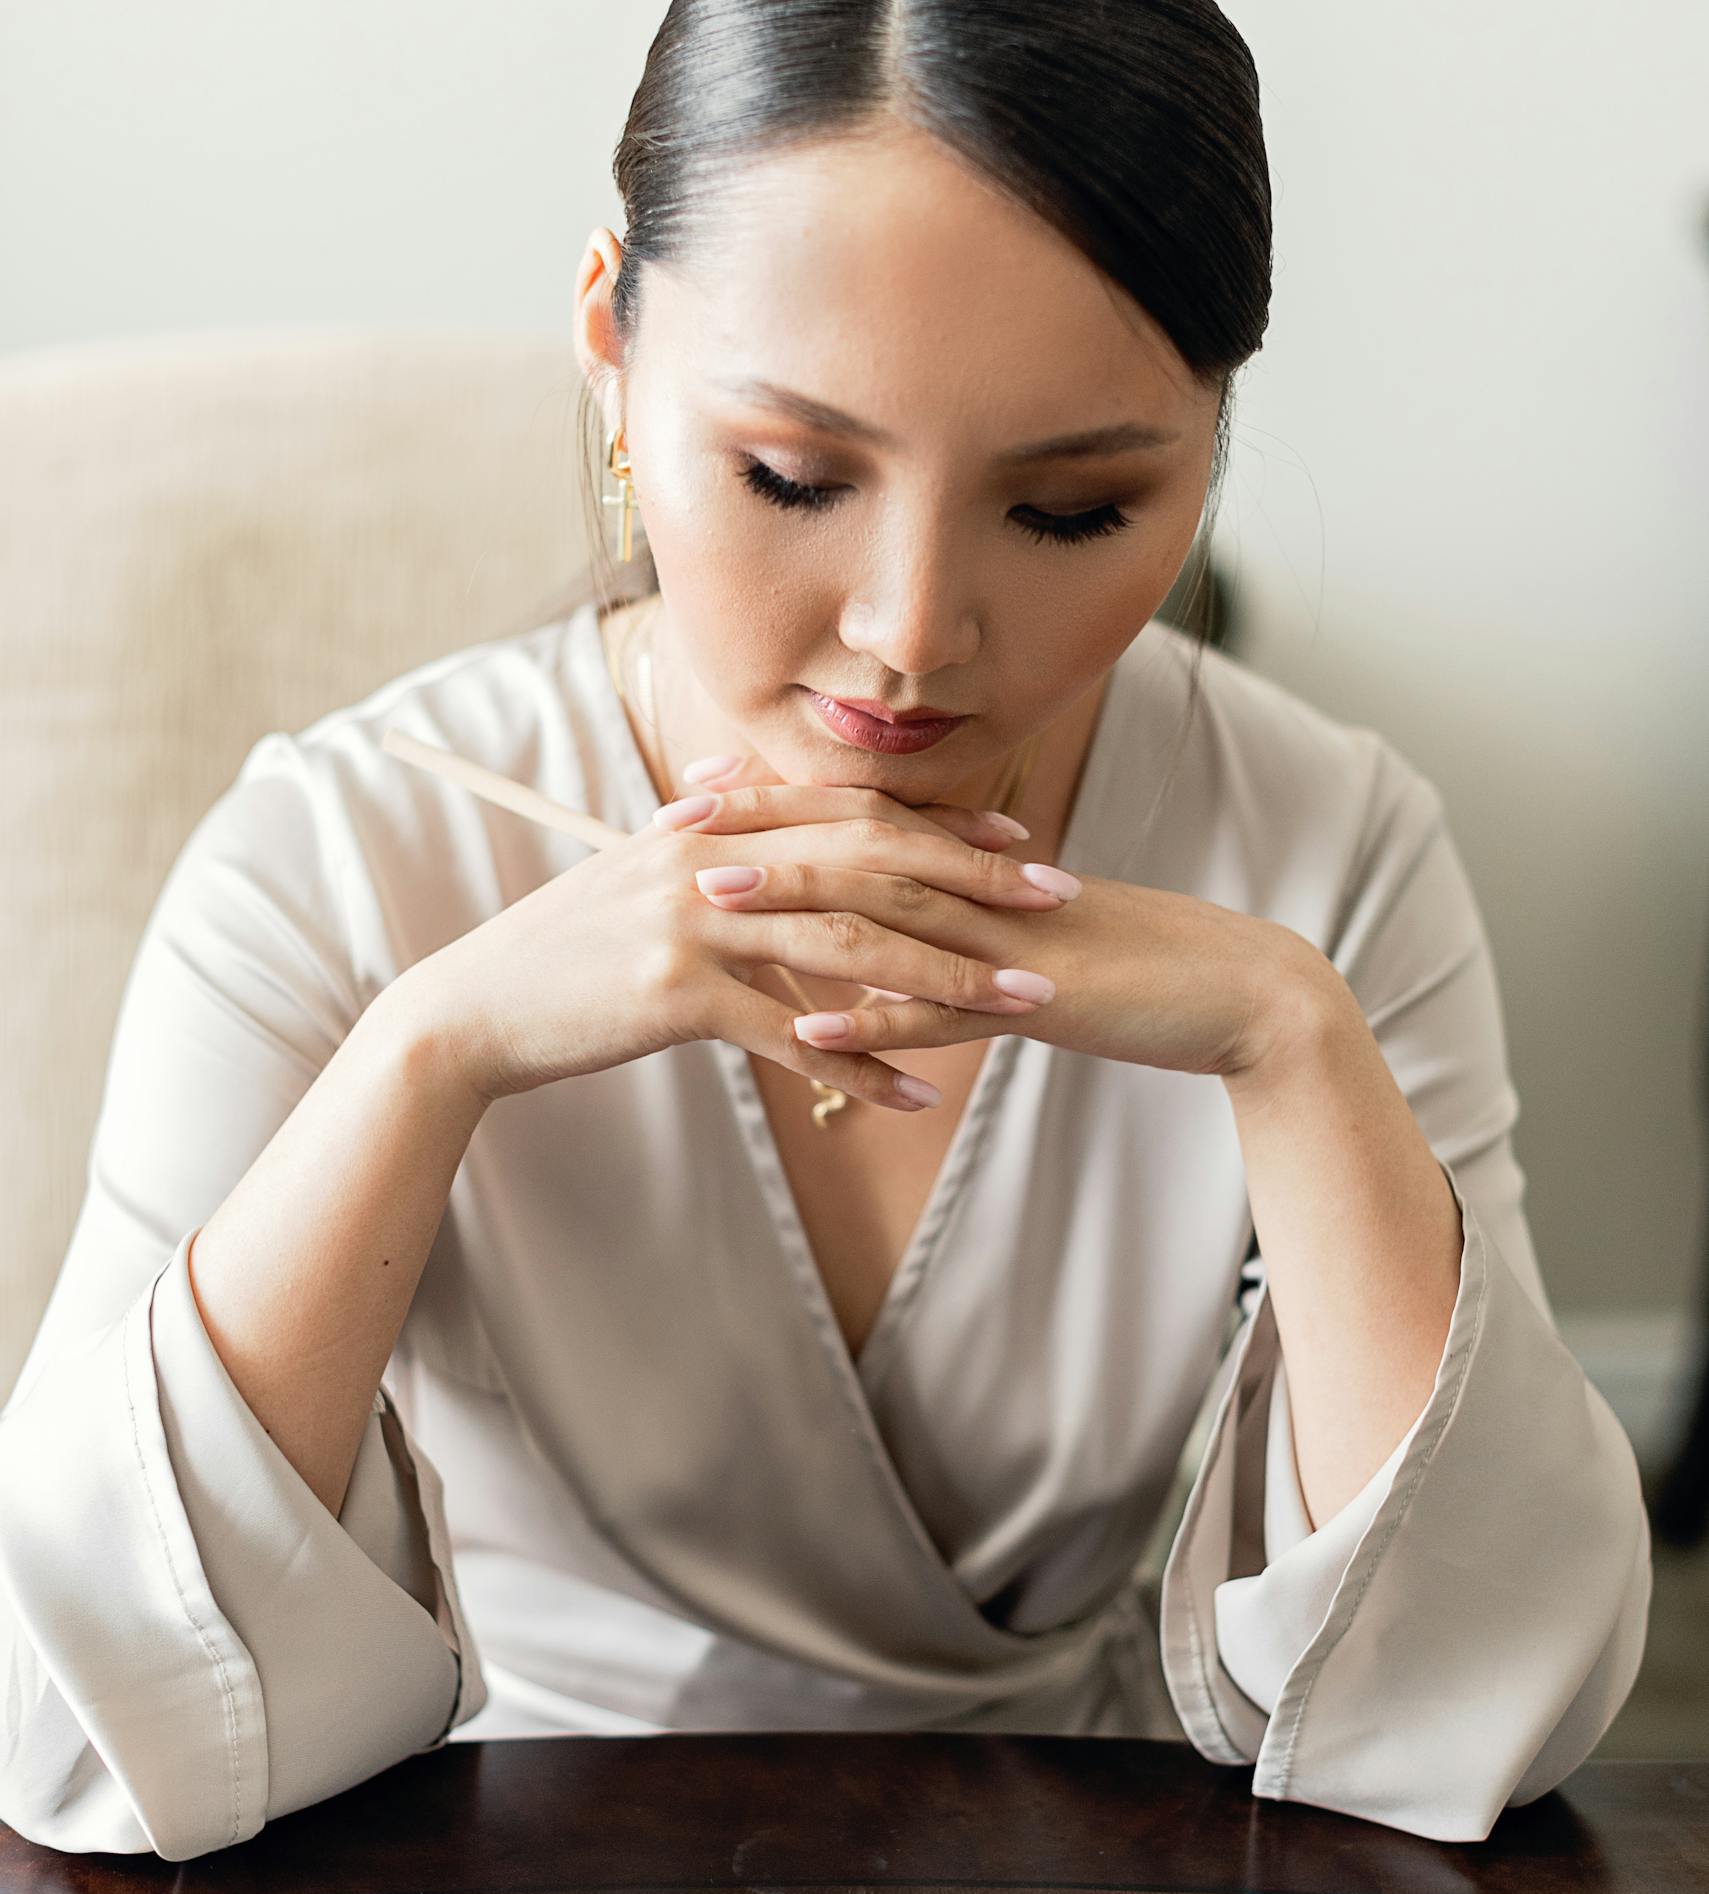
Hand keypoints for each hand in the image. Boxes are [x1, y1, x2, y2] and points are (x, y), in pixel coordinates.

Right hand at [404, 769, 1057, 1110]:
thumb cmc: (565, 949)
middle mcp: (714, 856)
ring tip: (1021, 1003)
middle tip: (1056, 905)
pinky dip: (861, 1068)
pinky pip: (791, 1034)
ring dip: (946, 977)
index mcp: (716, 823)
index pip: (853, 812)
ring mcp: (694, 921)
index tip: (1019, 840)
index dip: (942, 825)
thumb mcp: (635, 873)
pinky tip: (918, 1097)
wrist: (476, 1007)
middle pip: (871, 863)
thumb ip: (702, 829)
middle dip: (974, 884)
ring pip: (849, 946)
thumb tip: (743, 796)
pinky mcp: (674, 993)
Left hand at [669, 777, 1333, 1088]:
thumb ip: (957, 931)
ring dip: (792, 906)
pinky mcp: (1038, 1002)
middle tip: (667, 827)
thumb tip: (883, 941)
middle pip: (853, 845)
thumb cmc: (1137, 969)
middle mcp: (983, 885)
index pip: (861, 817)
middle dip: (756, 833)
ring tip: (706, 907)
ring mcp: (1007, 940)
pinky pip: (943, 1012)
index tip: (697, 794)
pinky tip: (805, 1035)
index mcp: (978, 865)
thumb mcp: (1032, 941)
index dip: (776, 803)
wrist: (1240, 993)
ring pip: (886, 914)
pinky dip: (871, 1022)